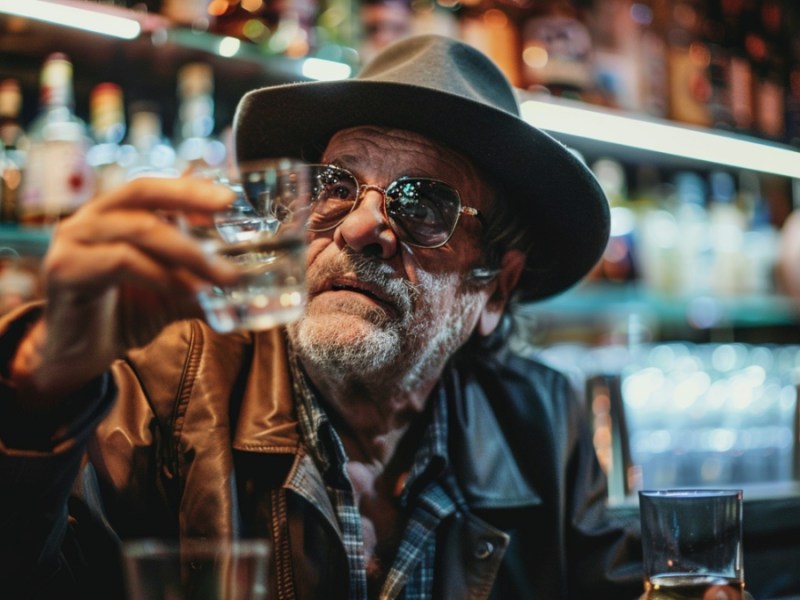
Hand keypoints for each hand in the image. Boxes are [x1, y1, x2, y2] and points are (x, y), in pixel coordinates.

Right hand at [10, 176, 237, 404]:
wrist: (79, 356)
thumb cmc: (123, 315)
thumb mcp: (172, 293)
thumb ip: (202, 280)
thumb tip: (248, 282)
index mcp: (115, 215)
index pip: (154, 188)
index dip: (189, 188)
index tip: (228, 198)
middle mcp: (91, 219)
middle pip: (142, 193)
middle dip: (189, 199)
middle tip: (226, 213)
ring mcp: (74, 240)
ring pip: (139, 229)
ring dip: (187, 252)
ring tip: (221, 275)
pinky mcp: (66, 269)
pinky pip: (122, 261)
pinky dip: (161, 274)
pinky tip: (188, 291)